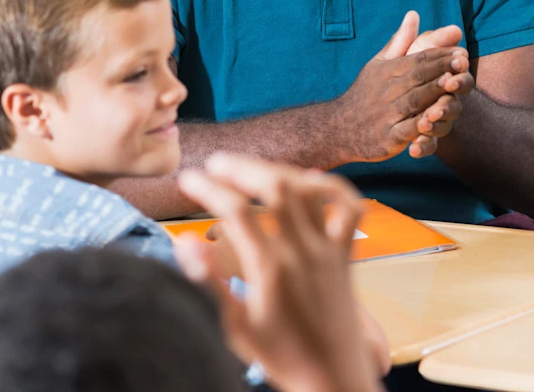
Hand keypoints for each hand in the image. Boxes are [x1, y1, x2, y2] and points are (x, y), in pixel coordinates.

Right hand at [175, 154, 384, 391]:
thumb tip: (185, 242)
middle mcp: (303, 253)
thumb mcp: (235, 328)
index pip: (237, 212)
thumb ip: (209, 284)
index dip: (209, 188)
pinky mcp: (345, 255)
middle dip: (243, 167)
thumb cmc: (281, 357)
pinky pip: (348, 208)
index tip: (188, 180)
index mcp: (271, 270)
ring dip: (278, 171)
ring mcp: (328, 250)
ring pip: (309, 191)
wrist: (333, 377)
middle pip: (276, 188)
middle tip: (216, 163)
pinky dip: (332, 187)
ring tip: (250, 168)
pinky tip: (310, 178)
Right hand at [332, 11, 473, 162]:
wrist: (339, 128)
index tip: (460, 50)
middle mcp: (387, 91)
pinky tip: (436, 120)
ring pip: (414, 101)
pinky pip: (405, 131)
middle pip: (417, 77)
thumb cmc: (366, 93)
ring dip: (434, 92)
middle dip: (441, 68)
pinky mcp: (387, 138)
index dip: (439, 54)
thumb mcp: (378, 64)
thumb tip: (414, 14)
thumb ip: (401, 42)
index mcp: (387, 71)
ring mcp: (387, 115)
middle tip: (463, 61)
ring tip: (453, 83)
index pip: (417, 59)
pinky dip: (420, 127)